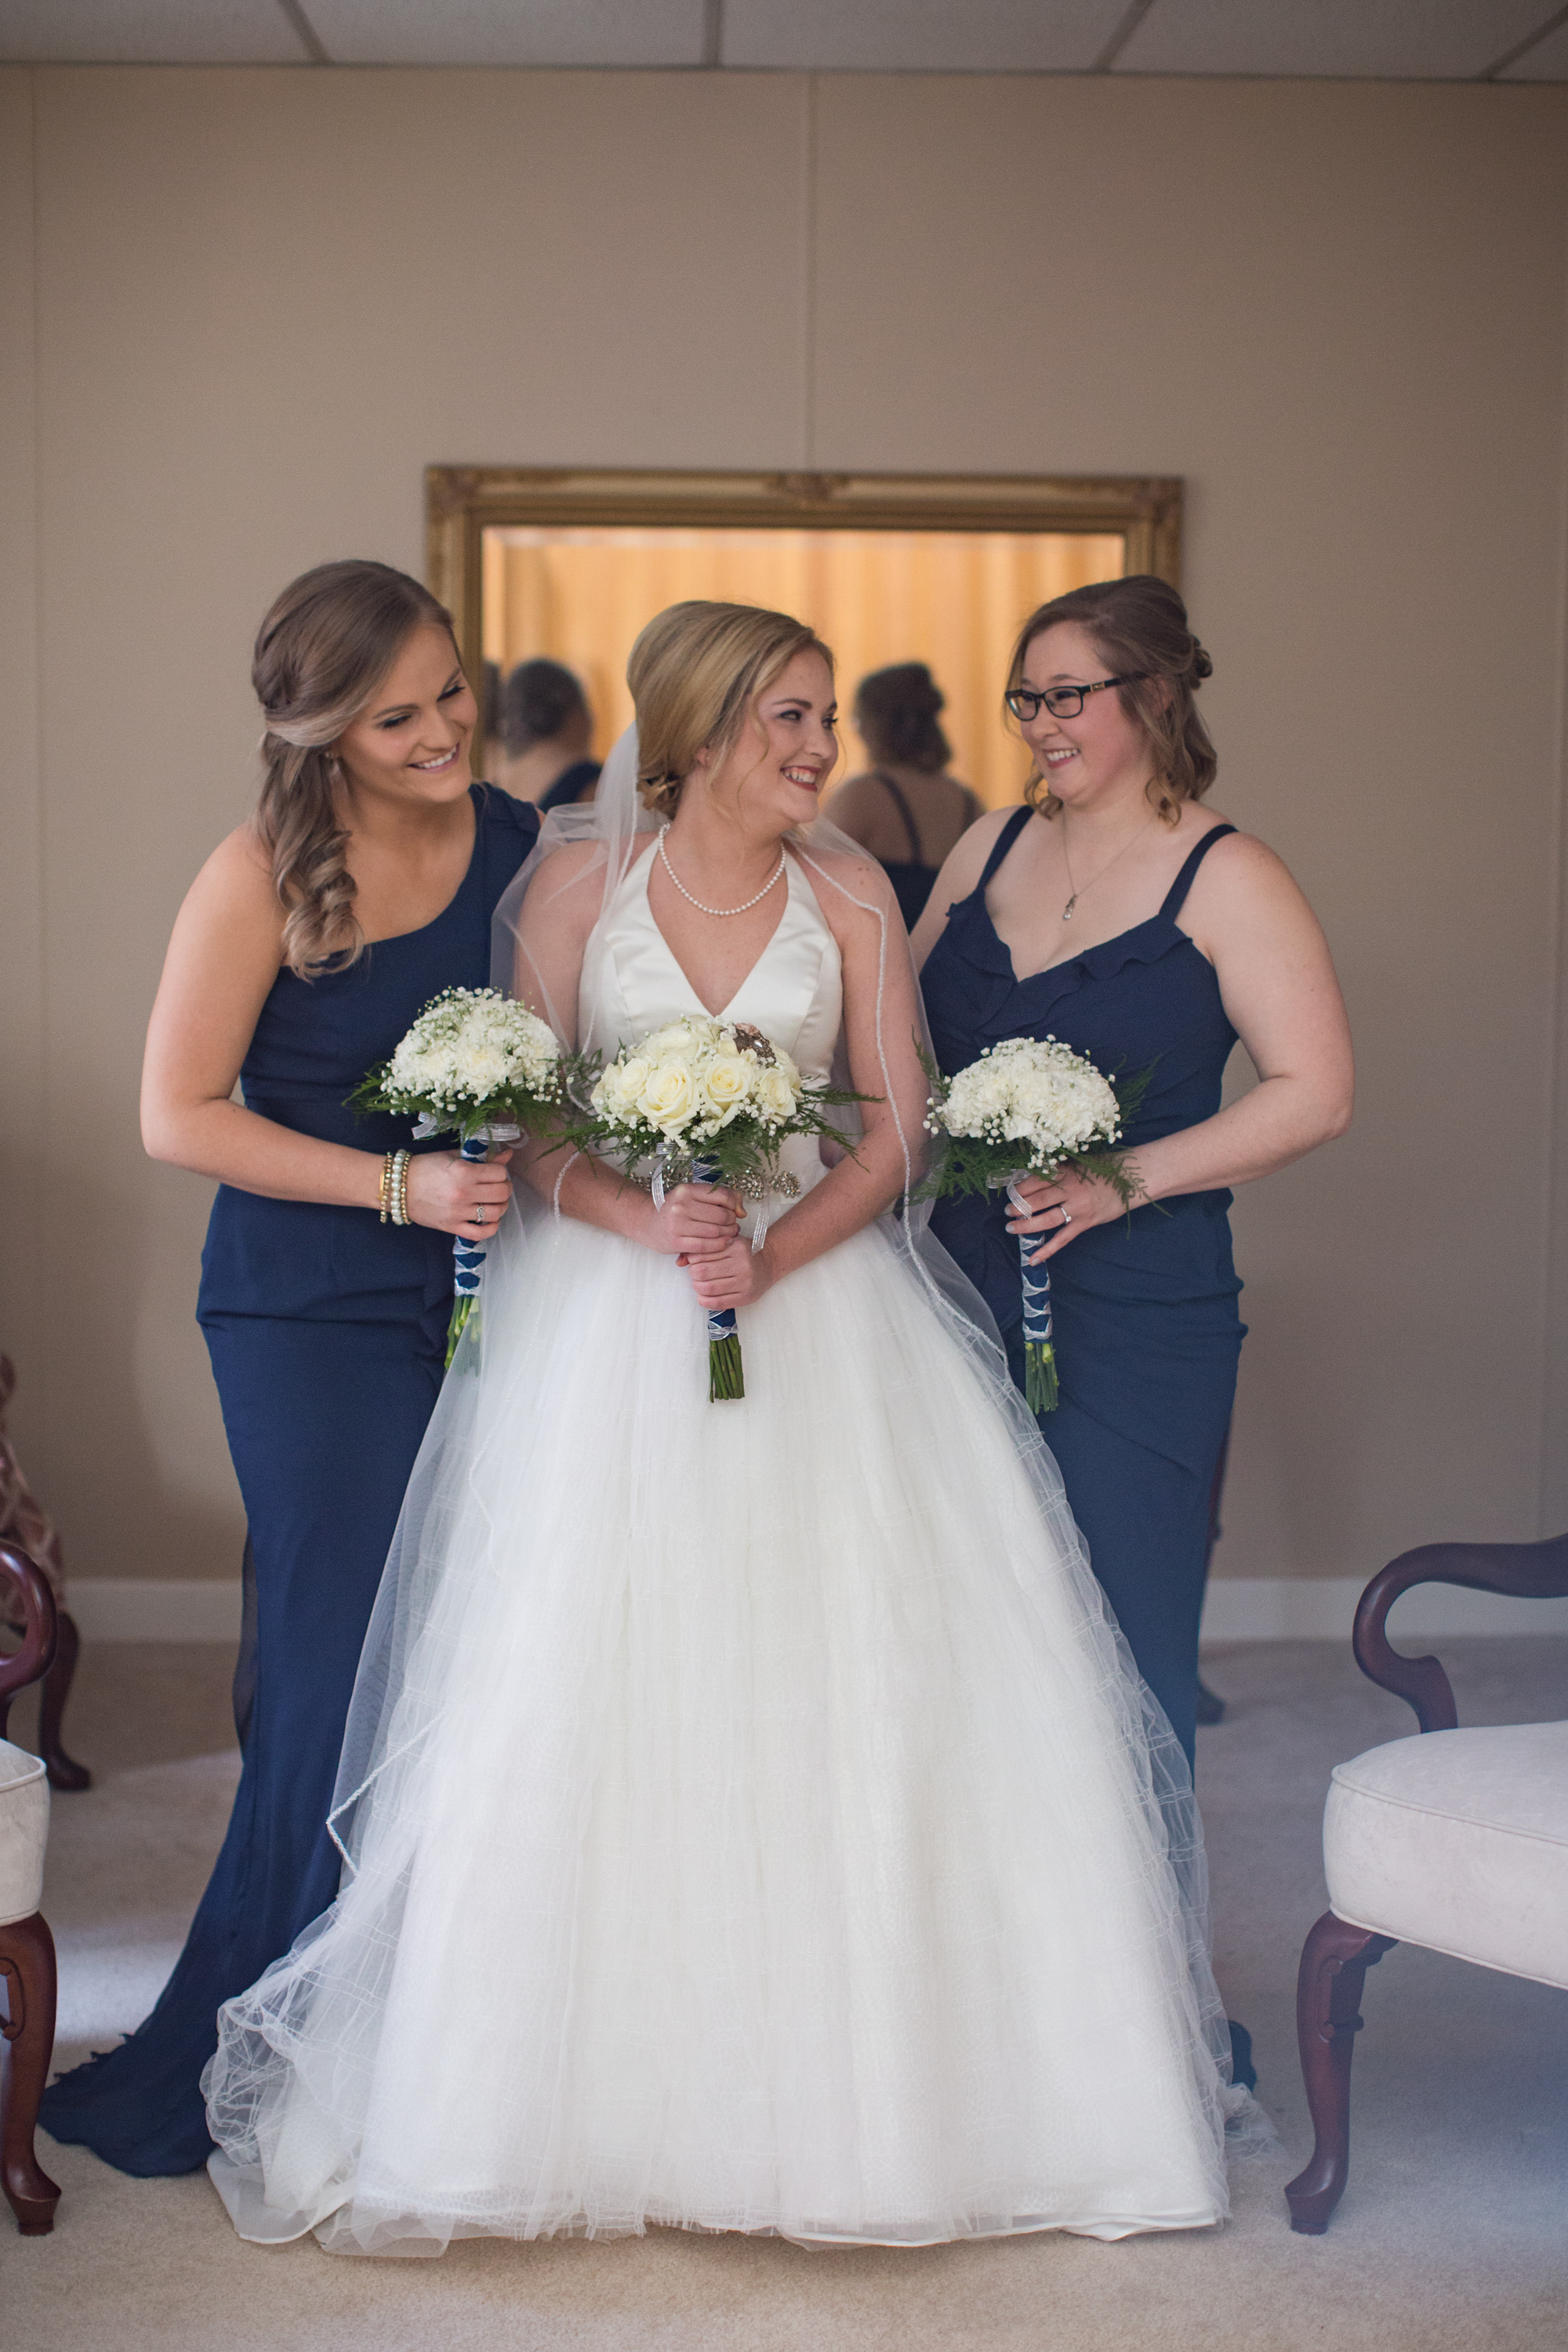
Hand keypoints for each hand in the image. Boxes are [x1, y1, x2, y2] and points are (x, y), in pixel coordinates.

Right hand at [403, 1147, 513, 1240]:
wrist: (398, 1186)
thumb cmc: (424, 1167)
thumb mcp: (452, 1156)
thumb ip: (482, 1157)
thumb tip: (507, 1155)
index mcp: (464, 1171)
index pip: (500, 1173)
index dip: (501, 1171)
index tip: (496, 1172)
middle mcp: (463, 1192)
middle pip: (502, 1193)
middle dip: (505, 1188)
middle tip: (498, 1186)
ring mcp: (458, 1212)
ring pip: (496, 1212)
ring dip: (501, 1206)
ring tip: (495, 1201)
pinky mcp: (451, 1226)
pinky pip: (481, 1233)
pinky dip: (491, 1228)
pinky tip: (490, 1220)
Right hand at [648, 1180, 741, 1262]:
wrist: (647, 1223)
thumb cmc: (675, 1210)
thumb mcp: (692, 1196)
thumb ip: (720, 1198)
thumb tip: (742, 1212)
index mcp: (687, 1190)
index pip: (723, 1196)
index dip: (734, 1205)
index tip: (734, 1211)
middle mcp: (681, 1205)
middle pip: (721, 1215)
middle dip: (732, 1221)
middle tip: (733, 1225)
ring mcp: (677, 1224)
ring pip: (716, 1231)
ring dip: (728, 1234)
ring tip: (729, 1233)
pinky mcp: (676, 1242)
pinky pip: (706, 1246)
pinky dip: (719, 1245)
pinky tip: (723, 1242)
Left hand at [686, 1233, 774, 1313]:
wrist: (770, 1262)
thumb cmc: (744, 1252)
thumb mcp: (728, 1242)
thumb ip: (705, 1248)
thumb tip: (680, 1261)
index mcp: (736, 1247)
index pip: (703, 1254)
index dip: (692, 1259)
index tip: (694, 1261)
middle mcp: (742, 1264)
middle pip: (702, 1271)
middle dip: (693, 1274)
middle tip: (695, 1274)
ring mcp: (745, 1282)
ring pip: (708, 1288)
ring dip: (697, 1287)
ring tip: (699, 1284)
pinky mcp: (746, 1297)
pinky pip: (718, 1302)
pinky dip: (705, 1301)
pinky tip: (703, 1297)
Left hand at [1004, 1163, 1136, 1264]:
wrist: (1132, 1178)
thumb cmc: (1104, 1167)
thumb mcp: (1077, 1162)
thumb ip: (1057, 1170)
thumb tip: (1031, 1178)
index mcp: (1064, 1172)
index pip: (1034, 1182)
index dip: (1018, 1189)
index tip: (1009, 1193)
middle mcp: (1069, 1189)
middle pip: (1036, 1201)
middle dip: (1017, 1208)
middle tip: (1006, 1212)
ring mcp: (1077, 1208)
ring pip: (1046, 1220)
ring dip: (1026, 1226)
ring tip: (1011, 1228)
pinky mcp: (1085, 1222)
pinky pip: (1063, 1238)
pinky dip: (1047, 1250)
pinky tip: (1033, 1259)